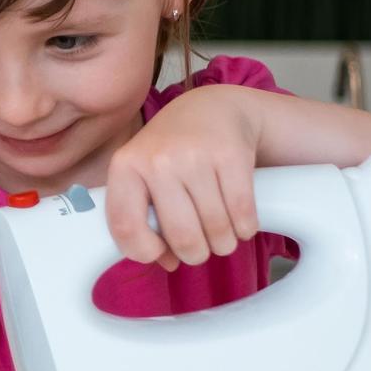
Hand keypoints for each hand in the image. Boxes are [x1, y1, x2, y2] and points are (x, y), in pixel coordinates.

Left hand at [103, 86, 261, 267]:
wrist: (214, 108)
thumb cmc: (173, 150)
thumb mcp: (144, 174)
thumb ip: (144, 217)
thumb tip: (166, 262)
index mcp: (126, 166)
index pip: (125, 226)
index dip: (144, 252)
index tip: (160, 253)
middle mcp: (159, 160)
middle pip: (182, 236)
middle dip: (195, 254)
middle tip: (200, 248)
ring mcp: (196, 156)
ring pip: (217, 230)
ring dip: (224, 243)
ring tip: (221, 233)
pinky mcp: (232, 156)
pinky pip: (243, 216)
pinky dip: (245, 229)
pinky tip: (240, 221)